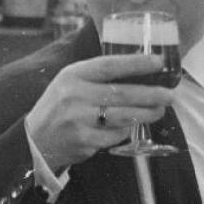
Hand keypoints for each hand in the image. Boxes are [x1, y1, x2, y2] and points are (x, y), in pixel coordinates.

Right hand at [26, 54, 174, 170]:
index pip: (110, 65)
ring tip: (159, 111)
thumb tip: (138, 71)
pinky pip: (115, 135)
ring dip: (146, 114)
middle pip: (122, 93)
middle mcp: (75, 95)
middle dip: (151, 94)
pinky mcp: (85, 141)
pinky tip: (130, 127)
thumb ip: (96, 77)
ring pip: (124, 115)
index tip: (159, 62)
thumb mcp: (69, 84)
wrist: (34, 141)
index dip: (136, 63)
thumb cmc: (59, 108)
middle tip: (169, 94)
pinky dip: (126, 131)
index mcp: (73, 75)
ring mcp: (79, 119)